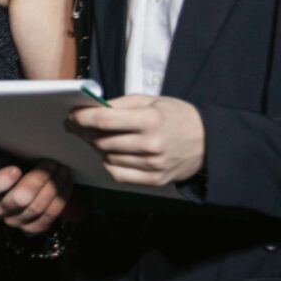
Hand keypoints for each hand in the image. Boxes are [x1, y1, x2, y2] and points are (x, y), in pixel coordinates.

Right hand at [0, 160, 71, 233]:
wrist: (20, 186)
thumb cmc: (8, 164)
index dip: (1, 181)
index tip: (16, 169)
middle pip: (20, 198)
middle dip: (39, 179)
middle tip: (51, 164)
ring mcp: (16, 220)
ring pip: (38, 207)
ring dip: (54, 187)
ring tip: (63, 170)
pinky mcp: (33, 227)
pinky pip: (50, 216)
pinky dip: (61, 198)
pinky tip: (66, 183)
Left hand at [67, 94, 206, 187]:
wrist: (210, 141)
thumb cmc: (176, 116)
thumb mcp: (151, 101)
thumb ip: (120, 105)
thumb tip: (90, 108)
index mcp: (150, 120)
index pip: (103, 120)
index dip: (81, 118)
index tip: (70, 116)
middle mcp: (151, 144)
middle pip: (102, 141)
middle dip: (85, 132)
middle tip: (78, 126)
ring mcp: (153, 164)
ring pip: (107, 158)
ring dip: (99, 148)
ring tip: (102, 138)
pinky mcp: (155, 179)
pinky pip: (118, 174)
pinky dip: (110, 164)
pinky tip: (113, 154)